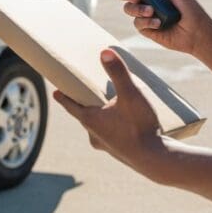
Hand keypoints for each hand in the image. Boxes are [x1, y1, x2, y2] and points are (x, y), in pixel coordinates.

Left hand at [53, 48, 166, 177]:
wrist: (156, 161)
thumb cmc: (140, 127)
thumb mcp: (131, 95)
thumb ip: (118, 73)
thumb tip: (105, 52)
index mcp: (91, 120)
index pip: (71, 106)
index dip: (63, 97)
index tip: (55, 93)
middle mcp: (94, 135)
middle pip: (84, 116)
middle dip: (85, 105)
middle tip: (85, 95)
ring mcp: (106, 146)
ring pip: (98, 128)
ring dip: (101, 118)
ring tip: (109, 107)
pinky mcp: (120, 153)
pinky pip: (111, 136)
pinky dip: (114, 128)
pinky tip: (125, 124)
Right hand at [116, 0, 211, 56]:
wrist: (197, 32)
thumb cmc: (190, 9)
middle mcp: (147, 3)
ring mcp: (145, 16)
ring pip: (129, 9)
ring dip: (138, 9)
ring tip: (151, 11)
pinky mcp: (147, 29)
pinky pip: (138, 23)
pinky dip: (147, 21)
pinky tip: (159, 23)